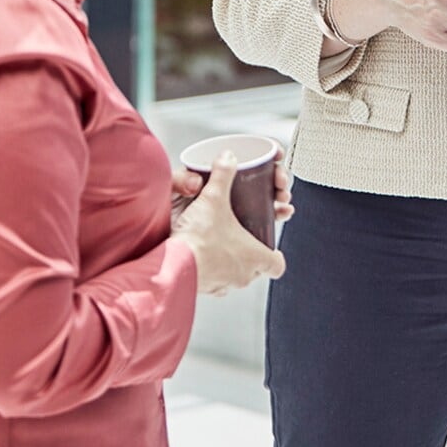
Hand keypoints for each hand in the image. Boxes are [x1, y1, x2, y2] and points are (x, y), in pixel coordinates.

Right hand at [168, 154, 286, 295]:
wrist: (170, 264)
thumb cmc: (199, 238)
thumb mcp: (214, 199)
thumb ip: (223, 175)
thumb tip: (228, 157)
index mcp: (255, 257)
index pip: (277, 264)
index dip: (275, 254)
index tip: (269, 244)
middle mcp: (243, 276)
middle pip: (256, 269)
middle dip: (251, 253)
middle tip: (243, 237)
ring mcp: (223, 285)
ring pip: (235, 276)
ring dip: (232, 262)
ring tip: (222, 244)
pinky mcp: (204, 288)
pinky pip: (215, 281)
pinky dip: (213, 270)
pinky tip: (202, 254)